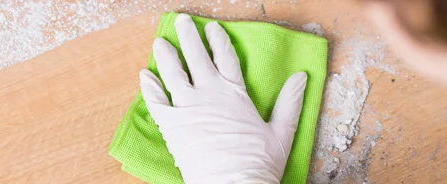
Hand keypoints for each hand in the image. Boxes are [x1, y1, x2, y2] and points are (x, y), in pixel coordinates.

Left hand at [139, 14, 307, 182]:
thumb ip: (289, 102)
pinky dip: (149, 87)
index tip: (213, 28)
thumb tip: (301, 76)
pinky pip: (155, 101)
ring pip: (173, 73)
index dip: (219, 40)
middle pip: (196, 57)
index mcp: (234, 93)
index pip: (226, 57)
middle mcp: (208, 94)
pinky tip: (145, 75)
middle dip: (189, 36)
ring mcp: (186, 108)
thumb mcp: (282, 131)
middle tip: (183, 22)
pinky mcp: (170, 126)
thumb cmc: (258, 163)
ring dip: (166, 55)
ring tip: (160, 42)